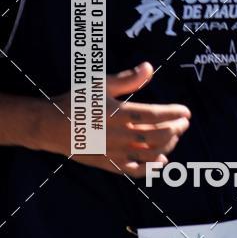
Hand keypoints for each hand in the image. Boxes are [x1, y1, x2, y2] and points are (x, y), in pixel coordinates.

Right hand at [43, 62, 190, 177]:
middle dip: (176, 129)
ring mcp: (114, 152)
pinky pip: (135, 170)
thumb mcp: (101, 85)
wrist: (50, 126)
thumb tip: (150, 67)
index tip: (186, 112)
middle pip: (158, 135)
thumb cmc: (77, 102)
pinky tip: (161, 160)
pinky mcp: (109, 164)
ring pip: (150, 154)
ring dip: (168, 145)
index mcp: (118, 113)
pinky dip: (152, 167)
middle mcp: (118, 135)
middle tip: (184, 123)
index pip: (155, 115)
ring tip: (175, 136)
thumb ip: (128, 79)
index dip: (174, 114)